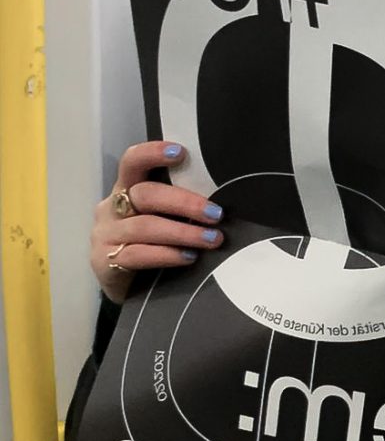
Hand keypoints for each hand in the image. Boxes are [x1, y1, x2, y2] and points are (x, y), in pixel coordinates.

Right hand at [91, 141, 225, 303]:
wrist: (128, 288)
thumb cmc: (152, 246)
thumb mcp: (165, 220)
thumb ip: (180, 207)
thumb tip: (222, 201)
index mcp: (126, 191)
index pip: (132, 163)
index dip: (152, 154)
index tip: (181, 152)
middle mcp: (110, 208)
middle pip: (145, 195)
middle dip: (184, 203)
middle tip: (217, 214)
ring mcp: (105, 235)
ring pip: (145, 227)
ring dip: (184, 233)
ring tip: (213, 239)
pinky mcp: (104, 262)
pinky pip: (138, 255)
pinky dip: (167, 255)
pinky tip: (189, 257)